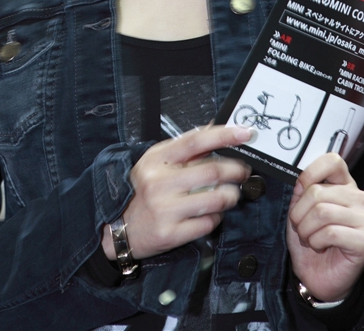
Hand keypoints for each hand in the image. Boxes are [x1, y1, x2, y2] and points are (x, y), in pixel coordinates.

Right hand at [102, 124, 251, 261]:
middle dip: (236, 170)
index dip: (223, 135)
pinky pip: (209, 223)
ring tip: (231, 194)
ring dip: (231, 195)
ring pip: (216, 198)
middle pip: (212, 170)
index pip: (195, 141)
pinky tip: (212, 213)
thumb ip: (184, 149)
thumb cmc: (142, 191)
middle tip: (243, 170)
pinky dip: (217, 217)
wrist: (119, 229)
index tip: (244, 134)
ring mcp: (165, 209)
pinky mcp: (171, 233)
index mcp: (156, 160)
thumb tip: (216, 130)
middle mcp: (159, 182)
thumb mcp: (156, 163)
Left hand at [287, 153, 363, 301]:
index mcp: (344, 185)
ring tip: (309, 238)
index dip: (311, 172)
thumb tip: (302, 182)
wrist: (316, 275)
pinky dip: (316, 241)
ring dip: (306, 229)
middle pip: (317, 191)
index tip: (301, 188)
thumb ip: (302, 192)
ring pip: (322, 212)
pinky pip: (331, 232)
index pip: (333, 161)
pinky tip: (320, 247)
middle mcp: (358, 198)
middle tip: (300, 227)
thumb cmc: (311, 240)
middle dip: (299, 213)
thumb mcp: (299, 210)